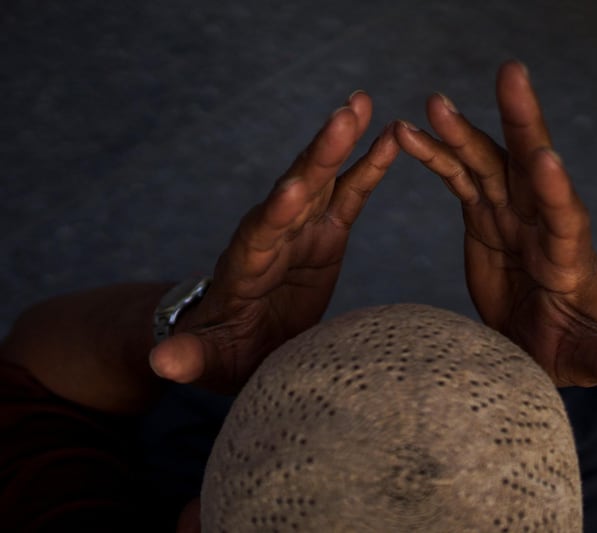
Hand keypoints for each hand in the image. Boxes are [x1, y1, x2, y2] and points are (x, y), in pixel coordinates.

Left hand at [150, 91, 398, 392]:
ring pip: (322, 181)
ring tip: (361, 103)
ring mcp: (300, 232)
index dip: (278, 214)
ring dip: (339, 143)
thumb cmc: (221, 352)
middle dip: (318, 156)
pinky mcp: (324, 236)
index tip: (295, 189)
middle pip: (295, 191)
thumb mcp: (206, 361)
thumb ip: (188, 357)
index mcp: (244, 268)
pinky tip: (390, 137)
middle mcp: (272, 238)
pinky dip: (369, 167)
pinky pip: (349, 196)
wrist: (237, 340)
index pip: (259, 236)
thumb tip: (160, 361)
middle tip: (343, 116)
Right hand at [394, 62, 596, 389]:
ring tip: (432, 104)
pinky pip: (458, 177)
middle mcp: (540, 221)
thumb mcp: (587, 360)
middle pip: (531, 165)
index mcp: (567, 254)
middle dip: (522, 121)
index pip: (565, 216)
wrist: (544, 335)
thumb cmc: (569, 348)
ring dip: (462, 132)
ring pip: (488, 162)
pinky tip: (406, 133)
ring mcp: (511, 213)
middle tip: (512, 74)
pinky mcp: (485, 214)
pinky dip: (435, 155)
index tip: (543, 158)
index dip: (554, 189)